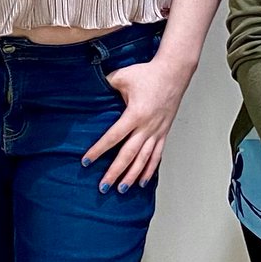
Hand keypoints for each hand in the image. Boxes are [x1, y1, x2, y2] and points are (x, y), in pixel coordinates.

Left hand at [83, 55, 189, 191]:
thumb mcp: (122, 76)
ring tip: (120, 189)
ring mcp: (157, 132)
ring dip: (132, 176)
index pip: (113, 136)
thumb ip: (105, 84)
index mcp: (135, 114)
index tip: (86, 161)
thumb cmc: (147, 73)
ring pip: (143, 160)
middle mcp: (147, 127)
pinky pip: (156, 156)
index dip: (98, 150)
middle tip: (102, 187)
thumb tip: (89, 90)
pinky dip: (149, 170)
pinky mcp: (164, 133)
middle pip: (128, 155)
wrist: (174, 72)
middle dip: (114, 172)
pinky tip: (142, 182)